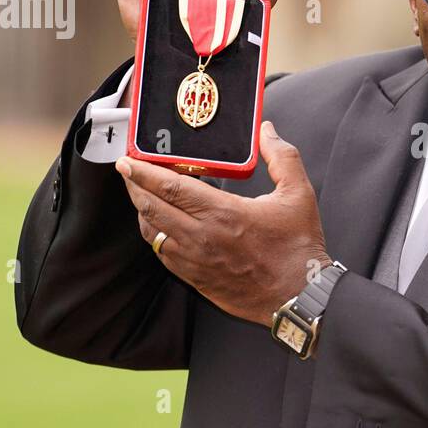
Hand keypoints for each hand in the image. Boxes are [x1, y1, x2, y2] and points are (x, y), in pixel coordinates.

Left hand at [114, 121, 329, 326]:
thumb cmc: (299, 248)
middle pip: (151, 207)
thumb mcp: (299, 194)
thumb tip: (267, 131)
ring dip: (142, 211)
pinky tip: (159, 225)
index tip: (128, 161)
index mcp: (223, 213)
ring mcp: (195, 260)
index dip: (143, 172)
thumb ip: (282, 157)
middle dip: (134, 186)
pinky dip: (155, 235)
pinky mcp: (196, 278)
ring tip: (141, 195)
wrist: (300, 296)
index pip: (169, 187)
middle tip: (127, 171)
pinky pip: (163, 254)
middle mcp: (202, 237)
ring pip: (152, 232)